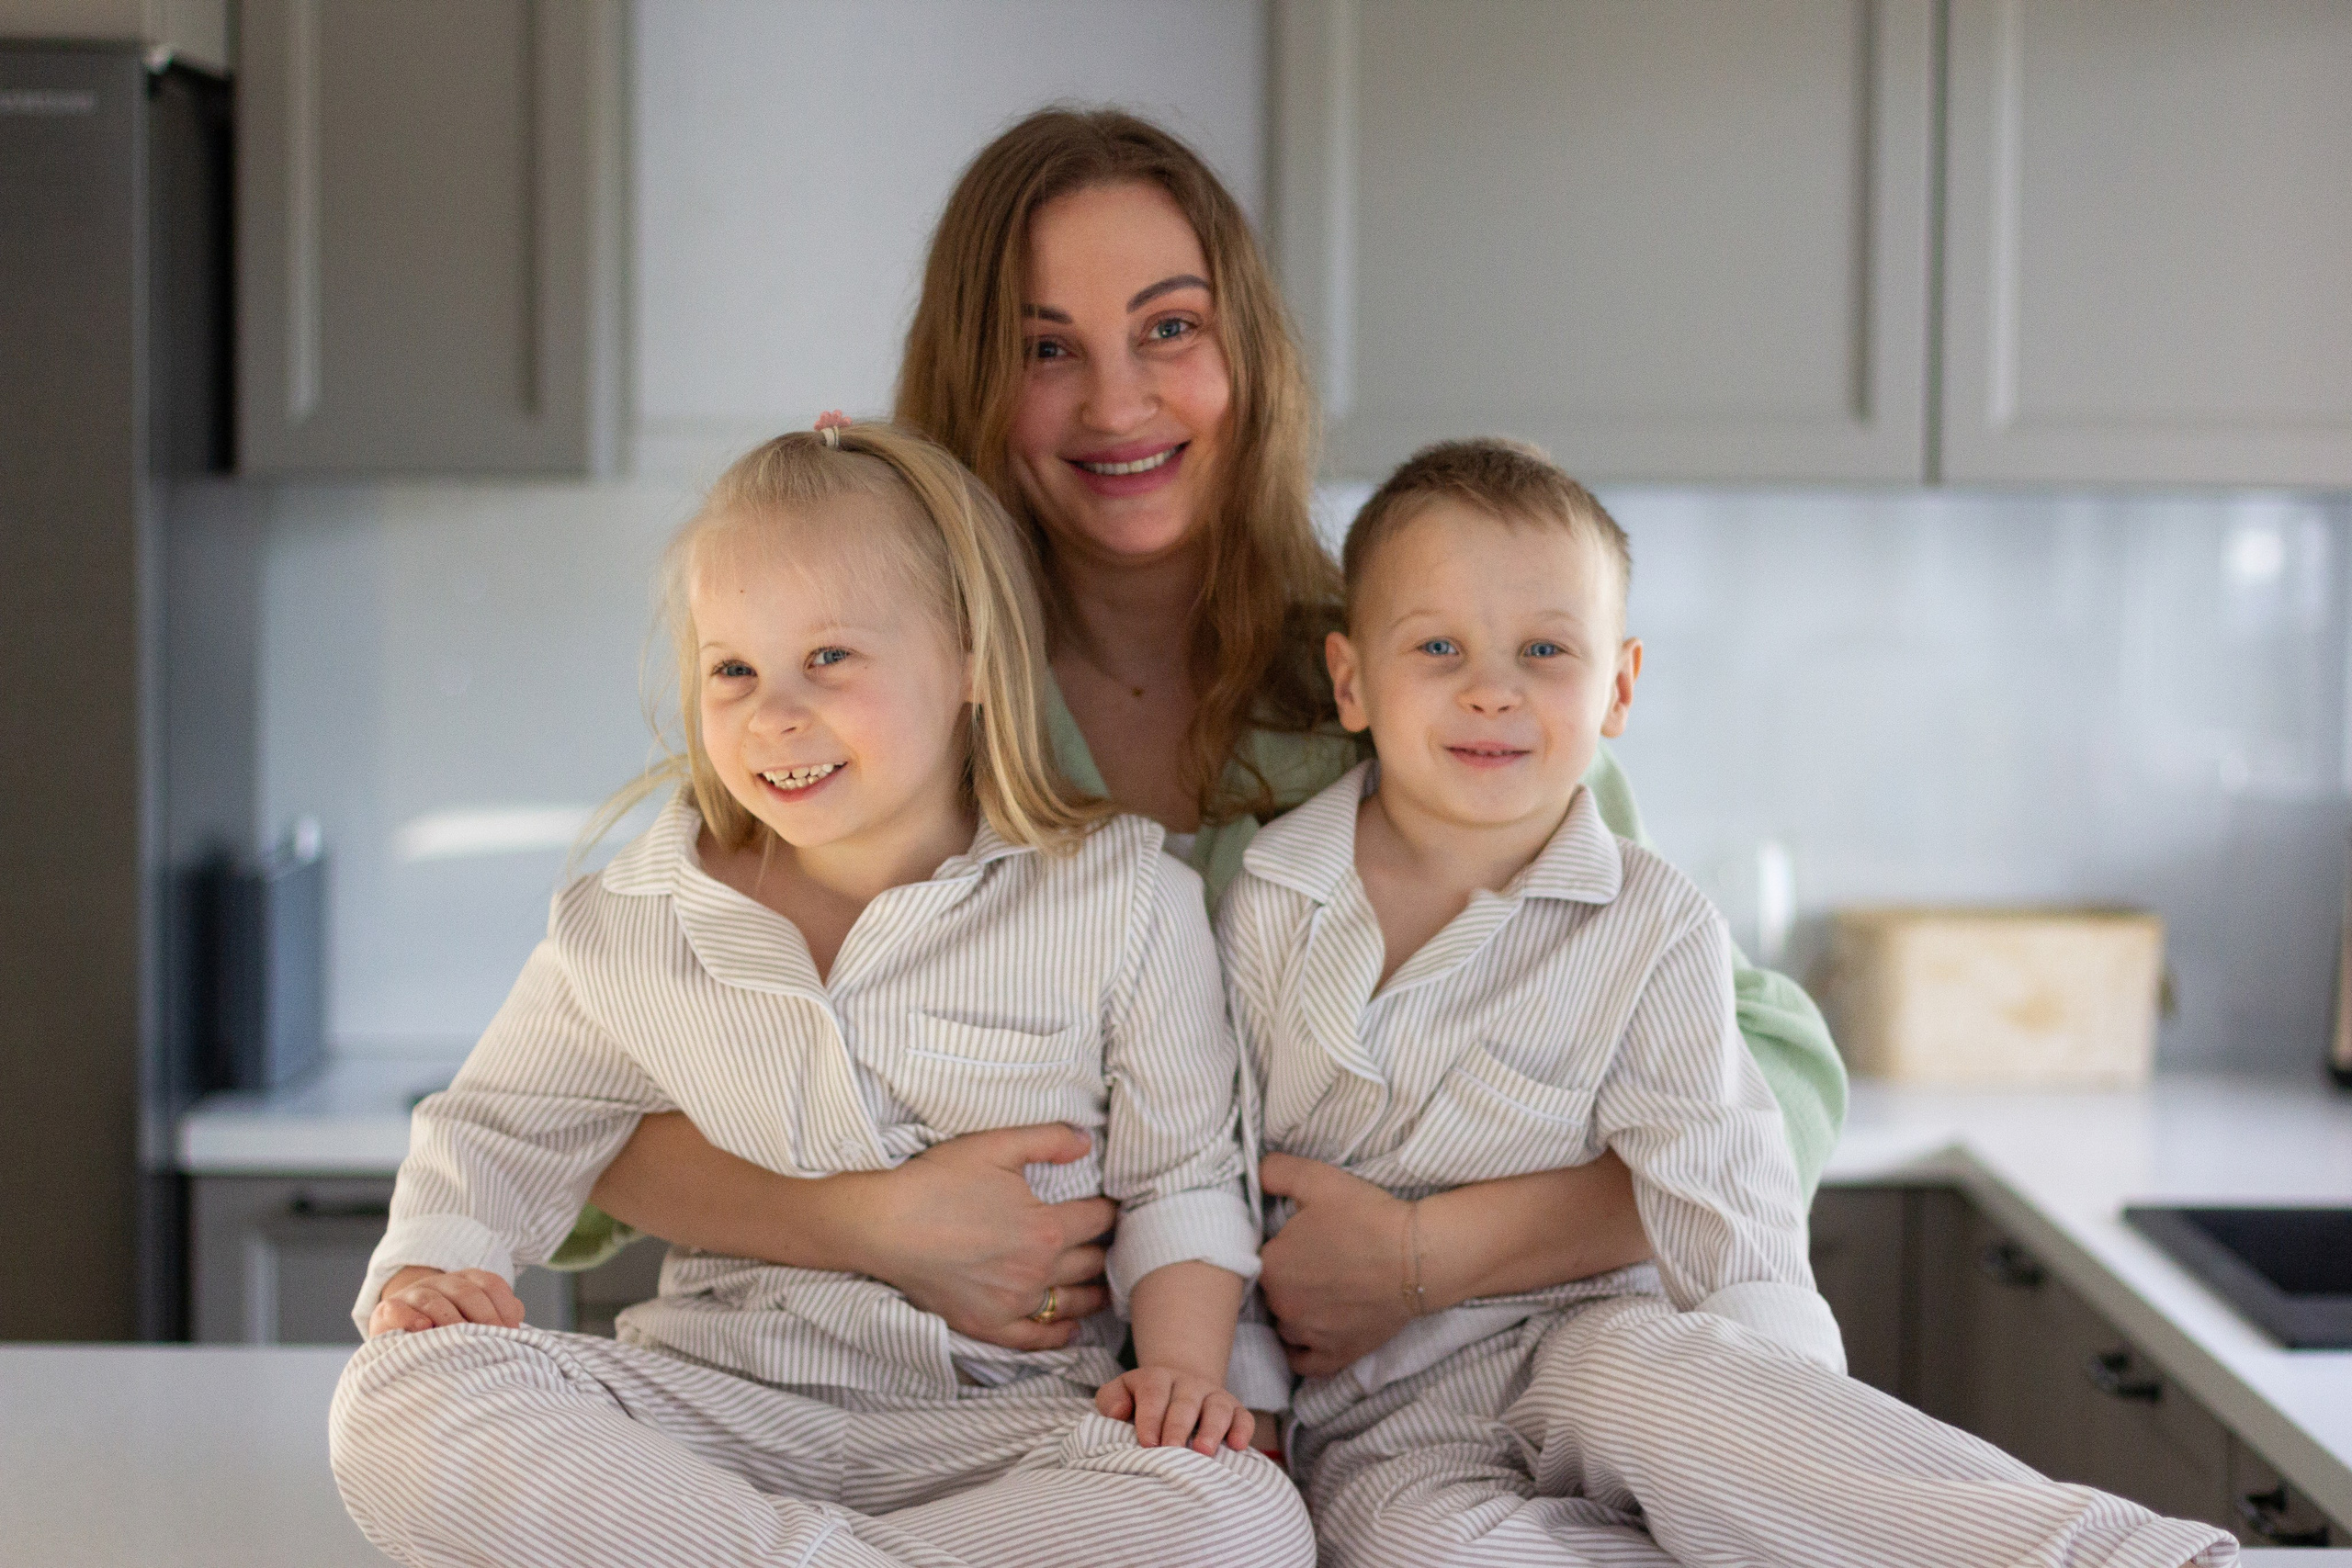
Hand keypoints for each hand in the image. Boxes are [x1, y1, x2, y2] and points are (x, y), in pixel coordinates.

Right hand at [366, 1265, 525, 1336]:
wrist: (400, 1329)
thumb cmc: (447, 1329)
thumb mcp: (473, 1319)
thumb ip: (497, 1317)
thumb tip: (517, 1323)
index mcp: (468, 1281)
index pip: (491, 1284)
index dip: (505, 1306)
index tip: (512, 1332)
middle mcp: (442, 1283)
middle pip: (467, 1292)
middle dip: (484, 1317)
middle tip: (494, 1343)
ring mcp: (413, 1294)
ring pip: (434, 1301)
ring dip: (451, 1320)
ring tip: (463, 1340)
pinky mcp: (387, 1310)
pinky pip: (397, 1310)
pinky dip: (409, 1318)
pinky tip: (423, 1329)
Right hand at [865, 1124, 1115, 1351]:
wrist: (885, 1225)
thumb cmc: (938, 1181)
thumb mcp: (995, 1145)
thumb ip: (1047, 1140)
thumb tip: (1086, 1142)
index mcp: (1047, 1226)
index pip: (1098, 1220)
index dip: (1110, 1210)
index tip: (1113, 1207)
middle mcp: (1038, 1270)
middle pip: (1092, 1261)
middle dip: (1105, 1248)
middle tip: (1110, 1243)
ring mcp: (1014, 1303)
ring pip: (1073, 1301)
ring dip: (1093, 1291)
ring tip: (1102, 1284)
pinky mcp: (988, 1325)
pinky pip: (1036, 1338)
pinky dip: (1060, 1333)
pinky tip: (1072, 1327)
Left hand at [1096, 1367, 1253, 1454]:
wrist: (1178, 1386)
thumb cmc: (1142, 1402)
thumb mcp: (1121, 1393)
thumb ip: (1111, 1400)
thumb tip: (1119, 1413)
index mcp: (1157, 1378)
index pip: (1153, 1393)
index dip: (1150, 1417)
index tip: (1146, 1443)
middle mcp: (1188, 1384)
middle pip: (1185, 1403)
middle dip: (1178, 1427)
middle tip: (1171, 1449)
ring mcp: (1213, 1396)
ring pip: (1217, 1408)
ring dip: (1212, 1429)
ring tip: (1203, 1452)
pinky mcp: (1235, 1410)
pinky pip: (1243, 1417)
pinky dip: (1243, 1430)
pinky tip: (1238, 1446)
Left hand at [1257, 1153, 1415, 1377]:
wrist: (1417, 1257)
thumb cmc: (1367, 1217)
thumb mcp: (1317, 1179)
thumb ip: (1275, 1171)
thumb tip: (1255, 1174)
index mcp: (1271, 1265)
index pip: (1261, 1257)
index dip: (1281, 1245)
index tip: (1304, 1238)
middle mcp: (1282, 1306)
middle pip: (1272, 1291)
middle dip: (1288, 1277)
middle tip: (1318, 1261)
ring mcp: (1309, 1335)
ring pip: (1285, 1324)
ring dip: (1295, 1311)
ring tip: (1323, 1291)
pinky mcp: (1336, 1355)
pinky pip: (1303, 1361)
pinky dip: (1303, 1349)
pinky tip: (1313, 1331)